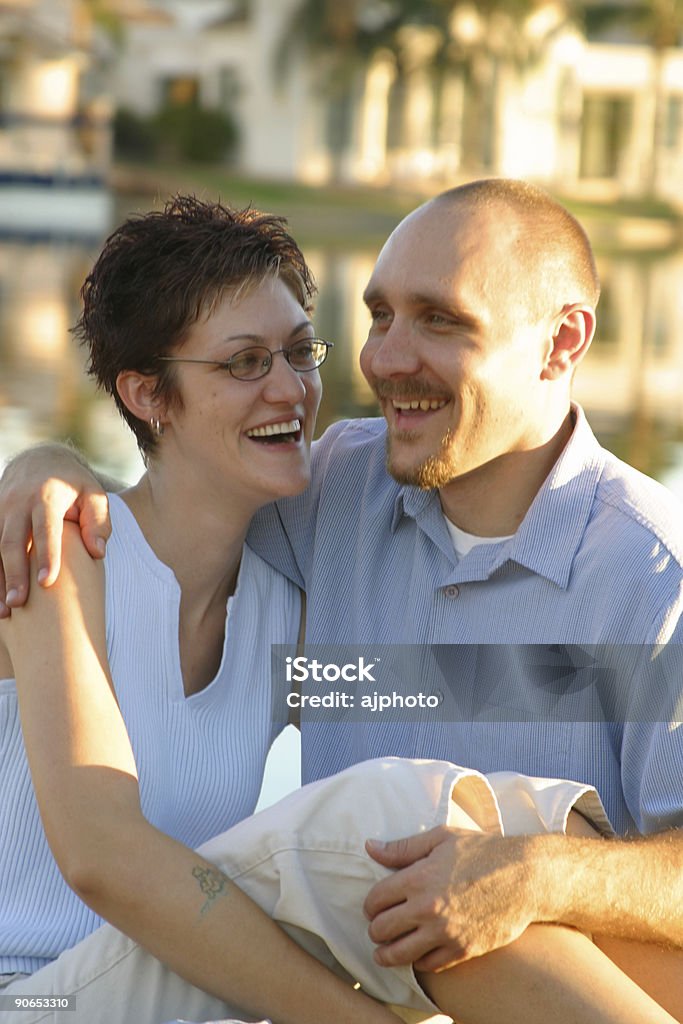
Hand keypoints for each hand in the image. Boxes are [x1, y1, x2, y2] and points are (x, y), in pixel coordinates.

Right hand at [0, 444, 109, 615]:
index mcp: (46, 496)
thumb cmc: (73, 485)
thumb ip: (99, 522)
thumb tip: (97, 552)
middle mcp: (16, 503)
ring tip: (4, 612)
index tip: (47, 583)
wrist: (39, 460)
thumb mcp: (94, 495)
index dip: (46, 556)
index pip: (45, 529)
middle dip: (13, 574)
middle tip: (17, 604)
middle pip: (11, 542)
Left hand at [364, 826, 542, 971]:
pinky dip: (418, 961)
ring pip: (399, 954)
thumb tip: (370, 848)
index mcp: (418, 877)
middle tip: (377, 929)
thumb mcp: (441, 839)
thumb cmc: (482, 852)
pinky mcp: (462, 950)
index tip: (373, 907)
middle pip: (382, 929)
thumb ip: (403, 847)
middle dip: (375, 930)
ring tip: (384, 952)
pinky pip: (428, 965)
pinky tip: (416, 954)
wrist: (524, 877)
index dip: (370, 905)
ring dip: (387, 954)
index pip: (375, 900)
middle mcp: (427, 908)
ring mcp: (444, 932)